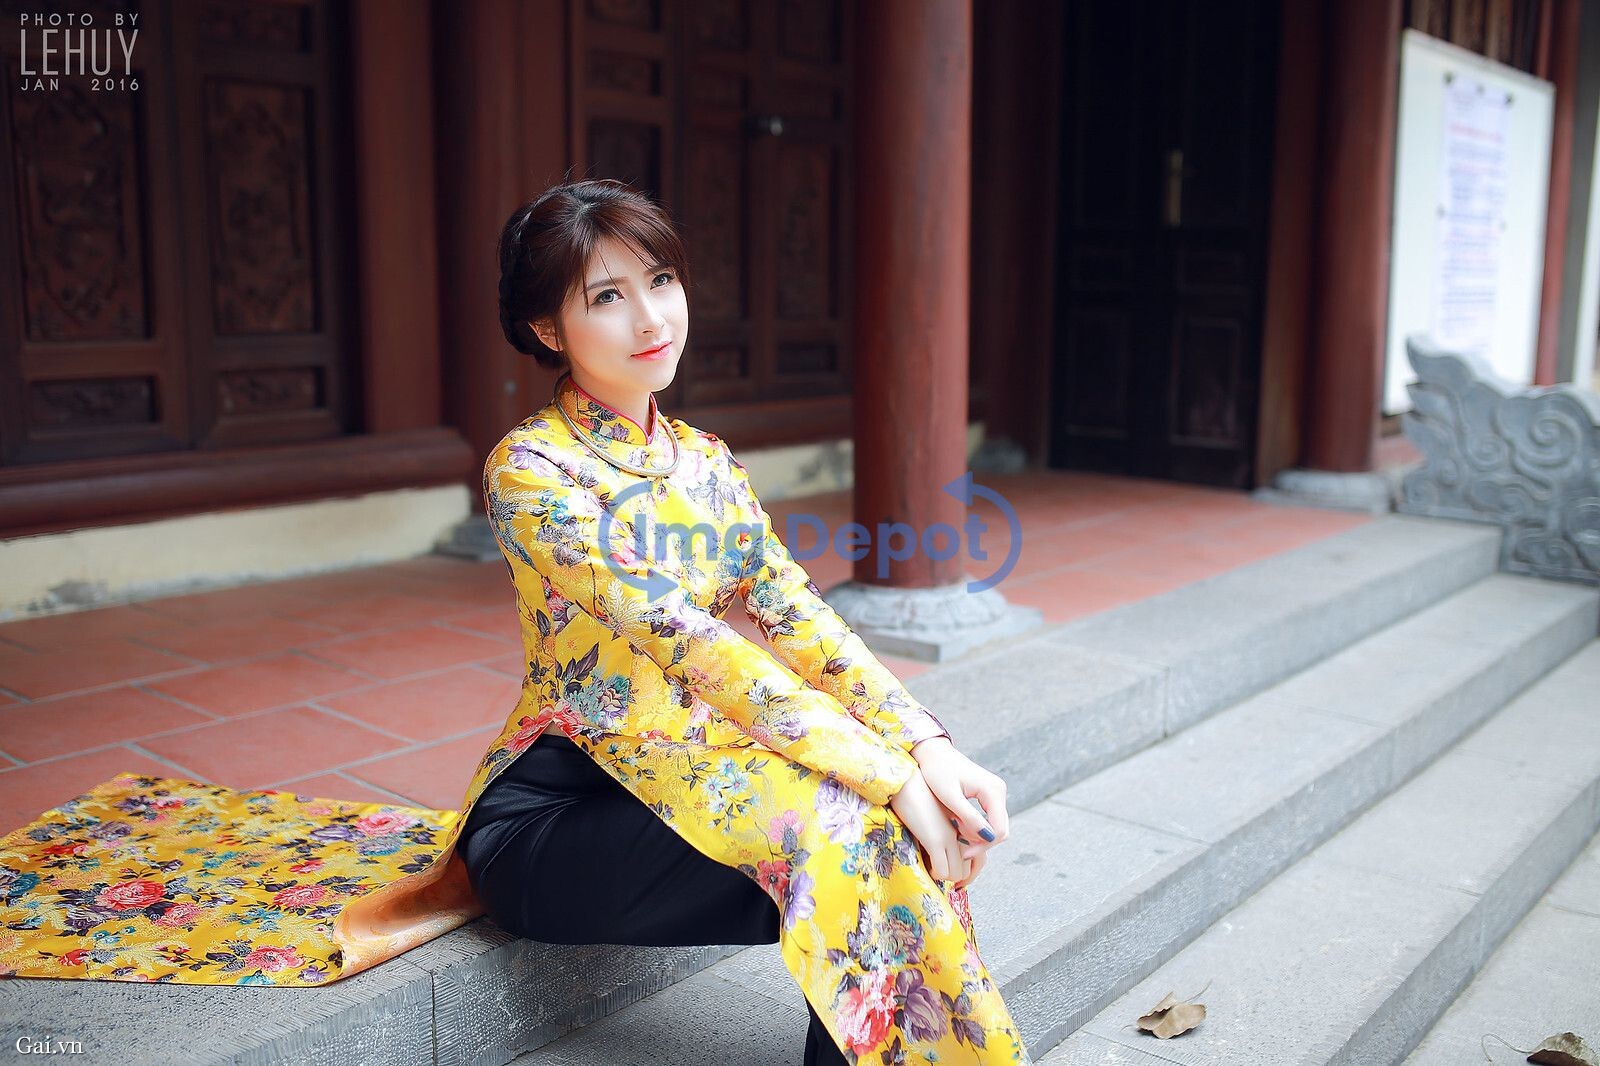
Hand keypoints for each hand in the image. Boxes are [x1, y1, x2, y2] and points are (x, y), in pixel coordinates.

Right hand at [888, 769, 972, 885]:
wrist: (906, 781)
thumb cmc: (918, 795)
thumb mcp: (940, 814)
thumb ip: (951, 831)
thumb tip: (954, 853)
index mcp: (965, 825)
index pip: (980, 857)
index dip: (971, 870)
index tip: (959, 874)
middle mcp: (962, 832)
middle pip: (973, 868)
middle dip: (963, 876)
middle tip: (946, 873)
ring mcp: (949, 837)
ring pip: (958, 874)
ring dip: (947, 875)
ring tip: (935, 868)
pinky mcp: (935, 840)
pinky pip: (943, 871)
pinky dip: (936, 873)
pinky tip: (928, 865)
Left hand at [909, 737, 1009, 889]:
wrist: (933, 753)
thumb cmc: (937, 771)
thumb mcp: (950, 796)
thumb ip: (969, 816)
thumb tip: (987, 837)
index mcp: (993, 791)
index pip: (999, 830)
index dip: (984, 845)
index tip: (964, 852)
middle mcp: (999, 791)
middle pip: (1000, 829)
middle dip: (981, 842)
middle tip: (959, 847)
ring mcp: (995, 792)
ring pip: (995, 825)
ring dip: (977, 834)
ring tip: (955, 833)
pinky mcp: (989, 794)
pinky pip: (988, 817)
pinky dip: (976, 826)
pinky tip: (958, 826)